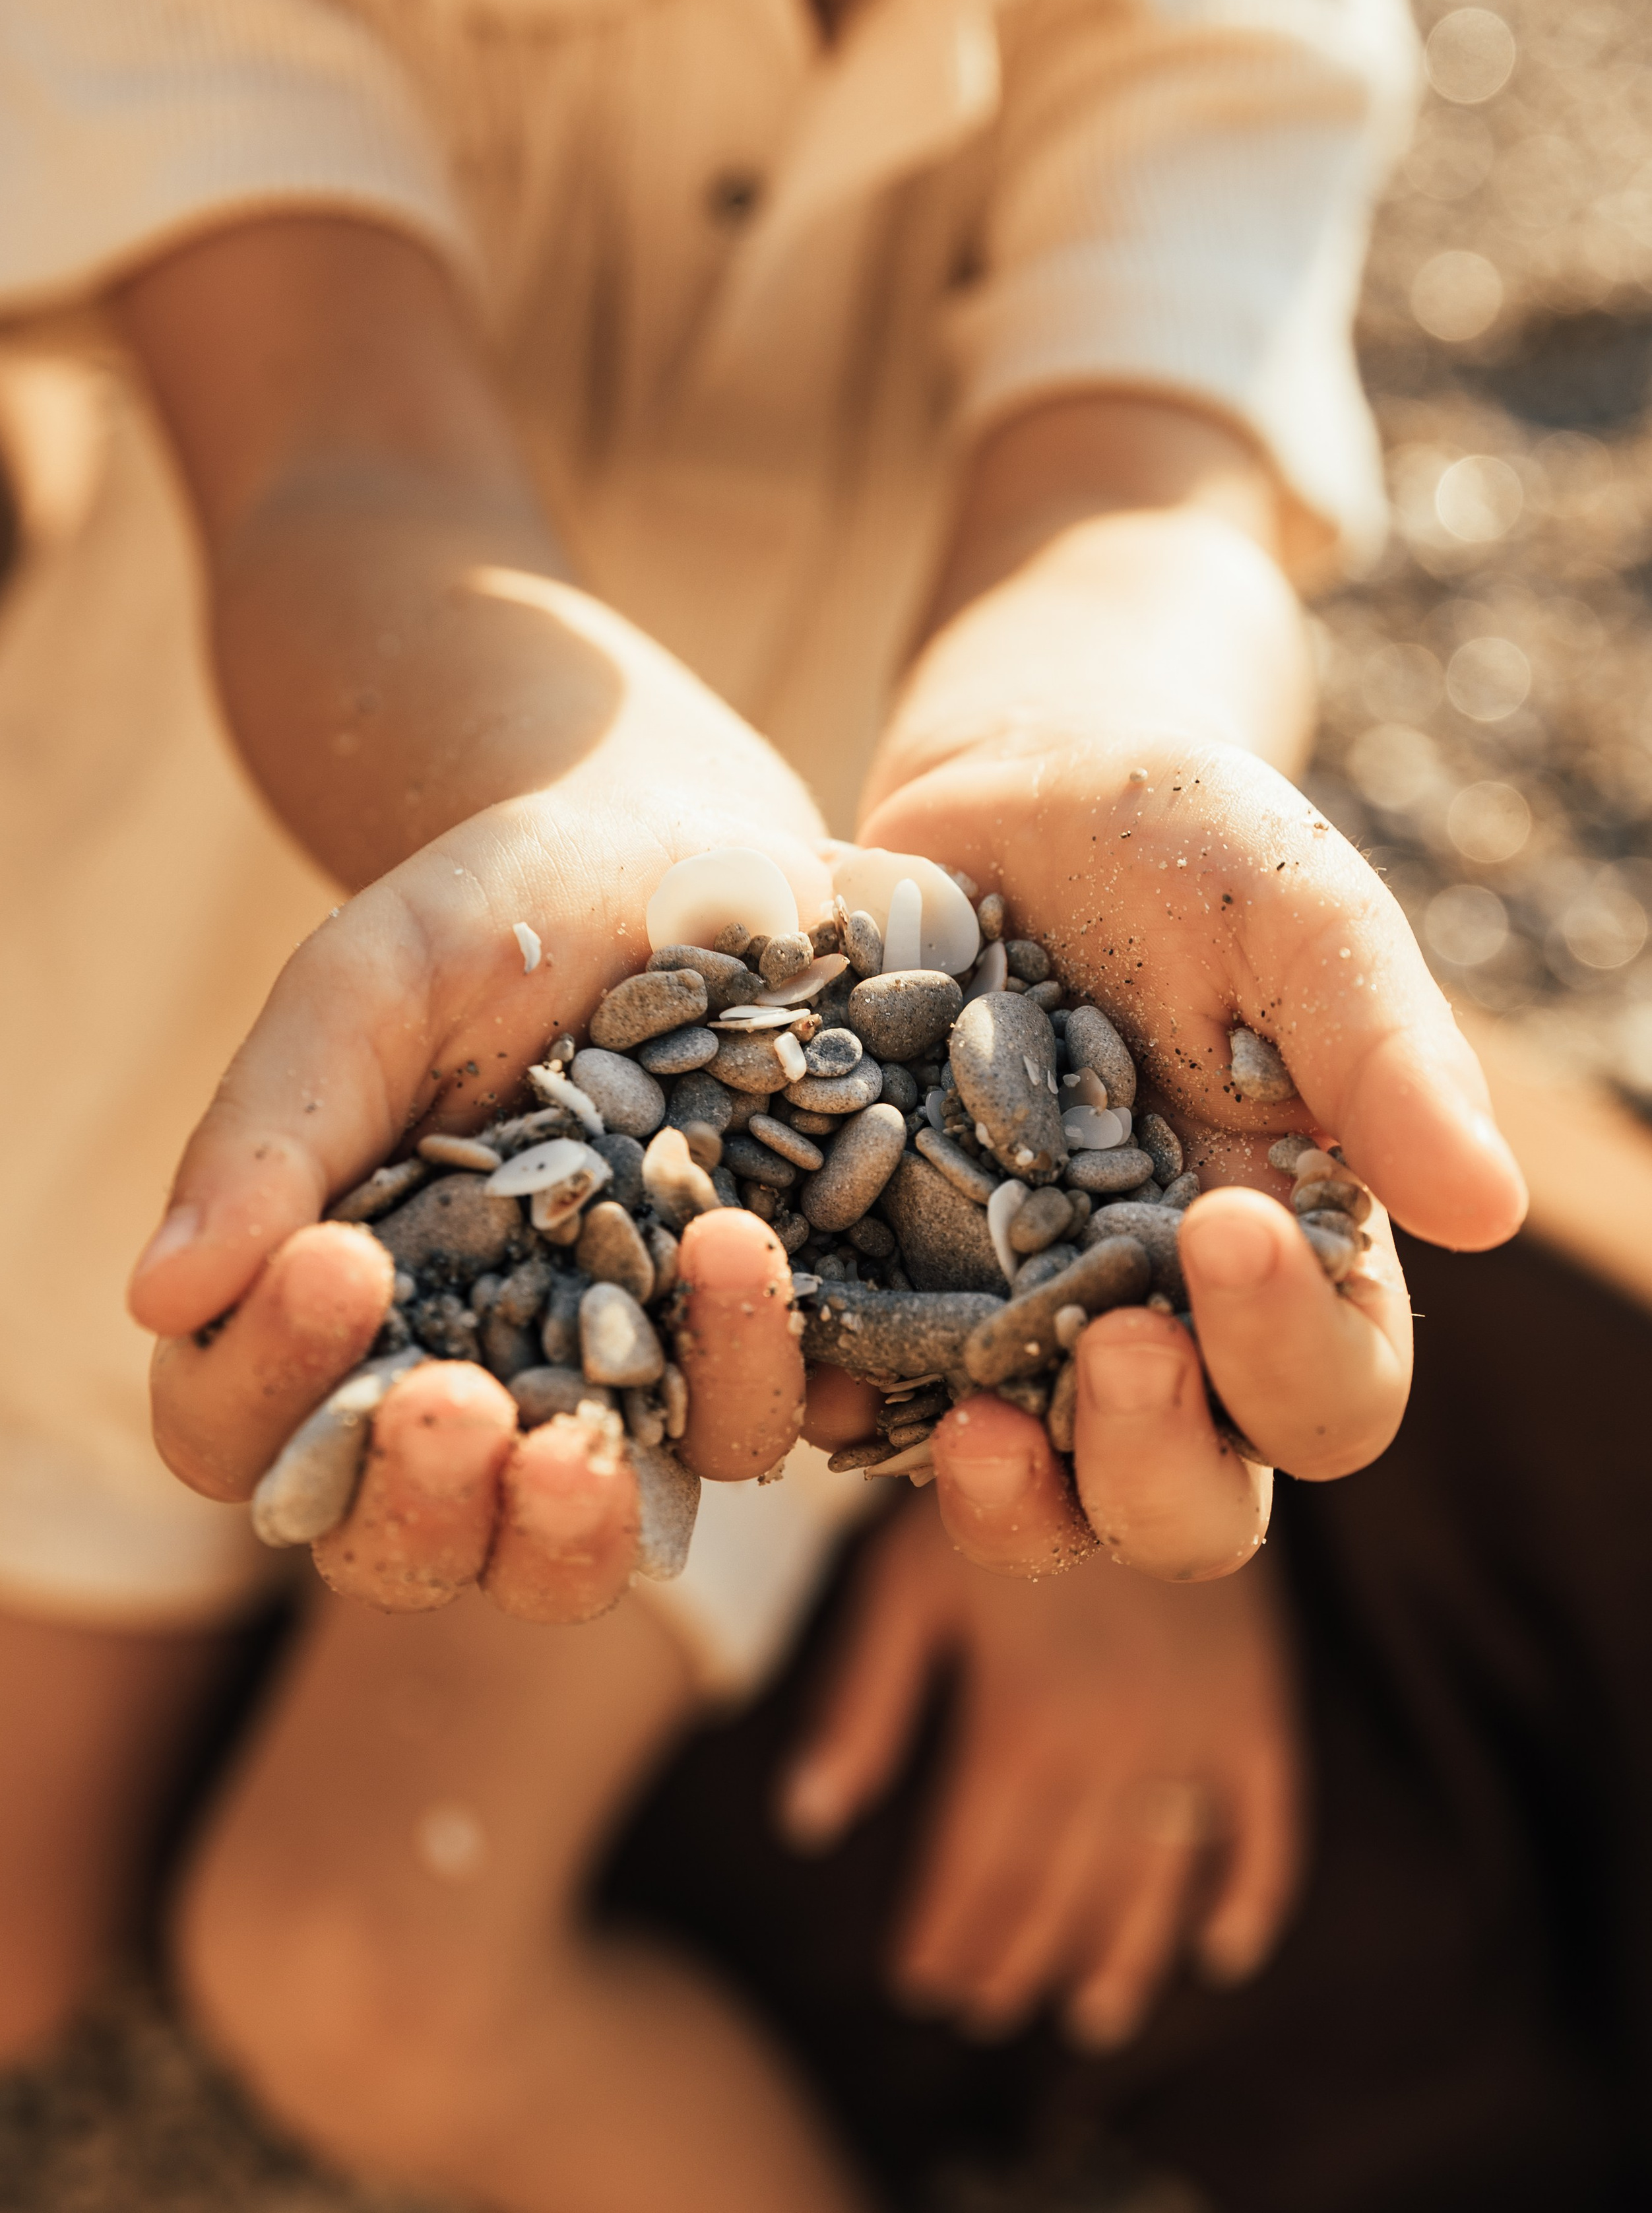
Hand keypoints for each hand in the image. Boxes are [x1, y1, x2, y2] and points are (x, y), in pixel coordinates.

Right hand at [129, 780, 828, 1619]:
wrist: (678, 856)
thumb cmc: (490, 917)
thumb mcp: (369, 987)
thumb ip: (272, 1133)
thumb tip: (156, 1295)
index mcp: (320, 1312)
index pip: (238, 1430)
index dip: (265, 1386)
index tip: (337, 1265)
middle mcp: (452, 1381)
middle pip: (407, 1543)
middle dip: (430, 1507)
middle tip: (468, 1411)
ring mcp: (599, 1387)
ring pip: (574, 1550)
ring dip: (591, 1511)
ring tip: (612, 1405)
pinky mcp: (734, 1355)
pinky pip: (744, 1434)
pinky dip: (757, 1388)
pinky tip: (764, 1292)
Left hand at [778, 1493, 1303, 2047]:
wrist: (1137, 1411)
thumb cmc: (1004, 1492)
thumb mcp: (909, 1579)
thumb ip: (862, 1702)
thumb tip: (805, 1823)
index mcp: (1025, 1719)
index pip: (980, 1870)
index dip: (947, 1937)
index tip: (916, 1982)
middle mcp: (1120, 1745)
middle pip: (1063, 1894)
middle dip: (1016, 1962)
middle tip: (979, 2009)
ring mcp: (1201, 1734)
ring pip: (1157, 1886)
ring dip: (1120, 1963)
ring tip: (1083, 2016)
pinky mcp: (1262, 1710)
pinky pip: (1269, 1831)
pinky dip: (1249, 1899)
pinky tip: (1220, 1952)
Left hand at [860, 731, 1527, 1580]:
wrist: (999, 798)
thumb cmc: (1183, 850)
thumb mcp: (1292, 915)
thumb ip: (1380, 1053)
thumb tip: (1490, 1211)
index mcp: (1288, 1267)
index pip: (1330, 1393)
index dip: (1292, 1354)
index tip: (1230, 1230)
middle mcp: (1156, 1332)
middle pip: (1186, 1504)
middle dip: (1154, 1464)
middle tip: (1113, 1351)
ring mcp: (1006, 1329)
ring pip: (1028, 1499)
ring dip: (1008, 1494)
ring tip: (969, 1424)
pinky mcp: (878, 1293)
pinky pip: (864, 1405)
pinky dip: (840, 1400)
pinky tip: (812, 1349)